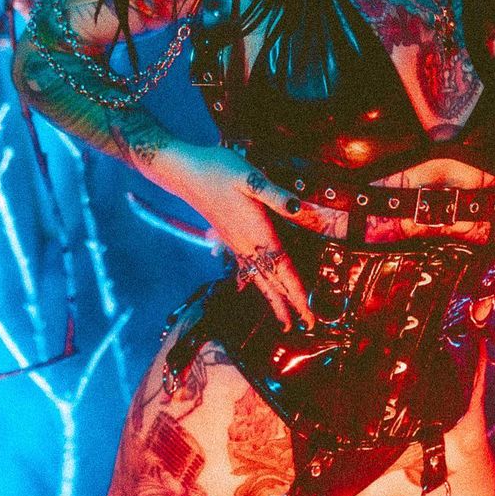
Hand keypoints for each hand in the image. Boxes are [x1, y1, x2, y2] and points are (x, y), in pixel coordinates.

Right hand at [155, 143, 315, 332]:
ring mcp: (236, 243)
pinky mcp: (230, 238)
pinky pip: (249, 269)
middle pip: (271, 281)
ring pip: (259, 278)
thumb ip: (274, 194)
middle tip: (307, 325)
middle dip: (289, 304)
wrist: (186, 172)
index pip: (281, 268)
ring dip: (275, 299)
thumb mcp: (250, 177)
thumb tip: (299, 208)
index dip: (297, 292)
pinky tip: (261, 287)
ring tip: (285, 319)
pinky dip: (260, 283)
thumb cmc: (219, 170)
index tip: (308, 313)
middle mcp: (246, 243)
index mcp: (256, 231)